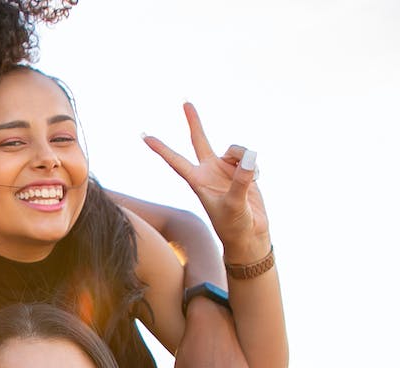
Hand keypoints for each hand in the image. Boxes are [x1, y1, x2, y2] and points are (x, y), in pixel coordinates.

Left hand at [142, 102, 270, 261]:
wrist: (249, 234)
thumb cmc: (234, 225)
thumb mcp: (235, 204)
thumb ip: (241, 181)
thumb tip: (249, 157)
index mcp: (198, 181)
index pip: (175, 161)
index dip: (161, 148)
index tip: (144, 136)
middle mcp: (208, 171)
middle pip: (199, 140)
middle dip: (194, 122)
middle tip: (185, 102)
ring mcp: (225, 170)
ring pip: (235, 150)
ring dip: (244, 159)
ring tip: (250, 179)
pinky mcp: (241, 171)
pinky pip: (249, 157)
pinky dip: (254, 167)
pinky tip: (256, 180)